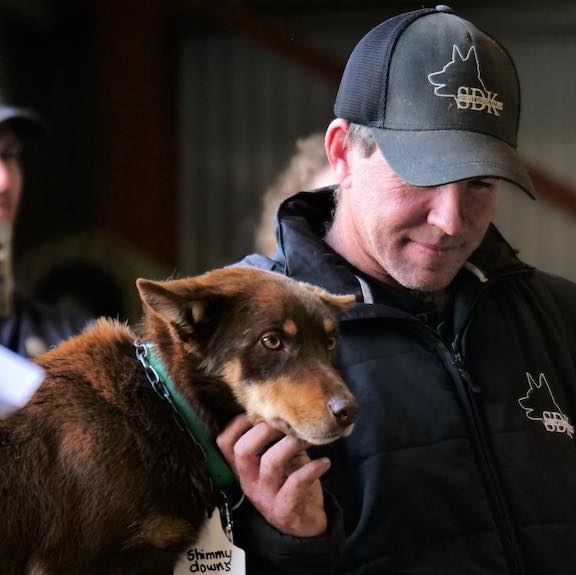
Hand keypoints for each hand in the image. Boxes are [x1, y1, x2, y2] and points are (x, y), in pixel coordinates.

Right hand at [217, 415, 330, 536]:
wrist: (304, 523)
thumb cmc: (290, 482)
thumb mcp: (277, 460)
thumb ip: (274, 440)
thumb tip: (281, 406)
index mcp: (243, 467)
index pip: (225, 444)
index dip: (237, 424)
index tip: (258, 412)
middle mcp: (249, 481)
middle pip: (243, 451)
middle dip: (264, 430)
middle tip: (285, 423)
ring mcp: (265, 496)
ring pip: (271, 463)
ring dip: (292, 444)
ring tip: (309, 439)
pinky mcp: (284, 509)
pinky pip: (296, 483)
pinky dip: (313, 468)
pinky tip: (325, 462)